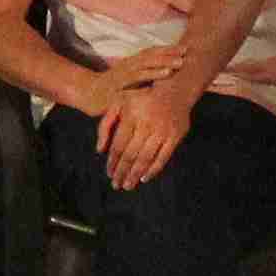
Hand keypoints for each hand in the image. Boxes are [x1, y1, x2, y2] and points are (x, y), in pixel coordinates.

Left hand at [94, 67, 196, 190]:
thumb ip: (105, 124)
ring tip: (127, 185)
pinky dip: (153, 170)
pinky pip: (163, 158)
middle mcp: (147, 124)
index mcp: (131, 115)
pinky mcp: (175, 136)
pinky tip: (144, 178)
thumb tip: (99, 150)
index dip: (112, 162)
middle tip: (116, 185)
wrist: (174, 90)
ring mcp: (162, 131)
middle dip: (122, 172)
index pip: (119, 145)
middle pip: (131, 155)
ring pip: (146, 158)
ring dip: (135, 175)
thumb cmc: (141, 98)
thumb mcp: (119, 103)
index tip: (109, 173)